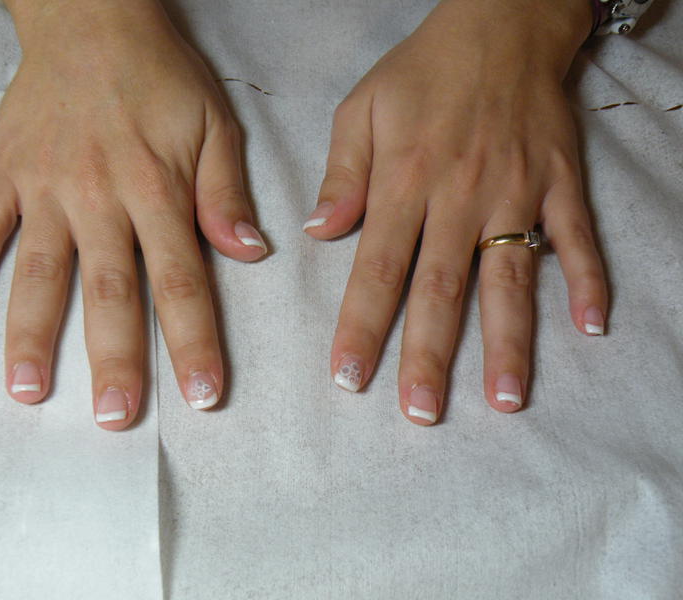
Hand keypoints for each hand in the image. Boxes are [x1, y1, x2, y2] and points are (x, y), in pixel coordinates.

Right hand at [0, 0, 265, 428]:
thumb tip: (248, 252)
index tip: (203, 397)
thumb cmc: (160, 76)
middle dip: (116, 358)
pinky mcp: (5, 172)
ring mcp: (46, 186)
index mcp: (158, 190)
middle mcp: (100, 197)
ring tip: (28, 391)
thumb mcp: (214, 123)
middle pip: (110, 290)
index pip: (182, 281)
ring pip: (40, 270)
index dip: (195, 342)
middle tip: (116, 419)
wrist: (93, 18)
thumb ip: (225, 192)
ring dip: (32, 333)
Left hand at [305, 0, 606, 423]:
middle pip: (442, 289)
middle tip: (423, 414)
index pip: (378, 268)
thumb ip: (341, 174)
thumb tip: (319, 231)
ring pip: (511, 278)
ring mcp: (516, 192)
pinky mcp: (559, 183)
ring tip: (506, 399)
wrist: (498, 23)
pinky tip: (591, 326)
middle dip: (430, 356)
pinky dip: (587, 280)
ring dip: (509, 341)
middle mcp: (460, 196)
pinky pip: (577, 238)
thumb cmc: (420, 72)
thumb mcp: (359, 109)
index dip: (362, 325)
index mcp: (404, 181)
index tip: (349, 378)